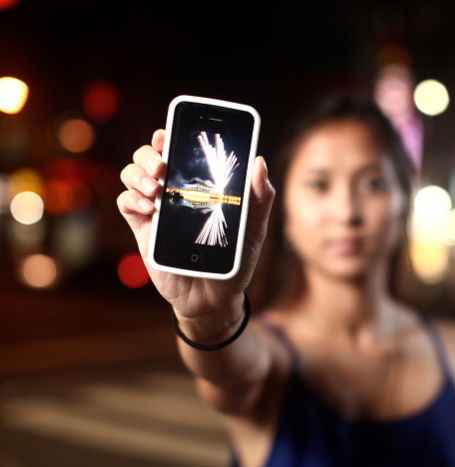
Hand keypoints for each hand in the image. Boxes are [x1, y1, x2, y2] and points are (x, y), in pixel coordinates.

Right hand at [116, 129, 274, 319]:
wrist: (214, 298)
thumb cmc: (234, 260)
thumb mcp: (254, 229)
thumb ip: (259, 198)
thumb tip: (259, 162)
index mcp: (200, 186)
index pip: (180, 151)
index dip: (169, 136)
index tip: (168, 131)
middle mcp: (175, 192)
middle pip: (149, 157)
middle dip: (149, 153)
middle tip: (163, 165)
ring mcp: (156, 210)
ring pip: (132, 175)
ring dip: (138, 174)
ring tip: (156, 188)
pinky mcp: (144, 230)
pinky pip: (126, 204)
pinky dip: (132, 199)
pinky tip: (149, 207)